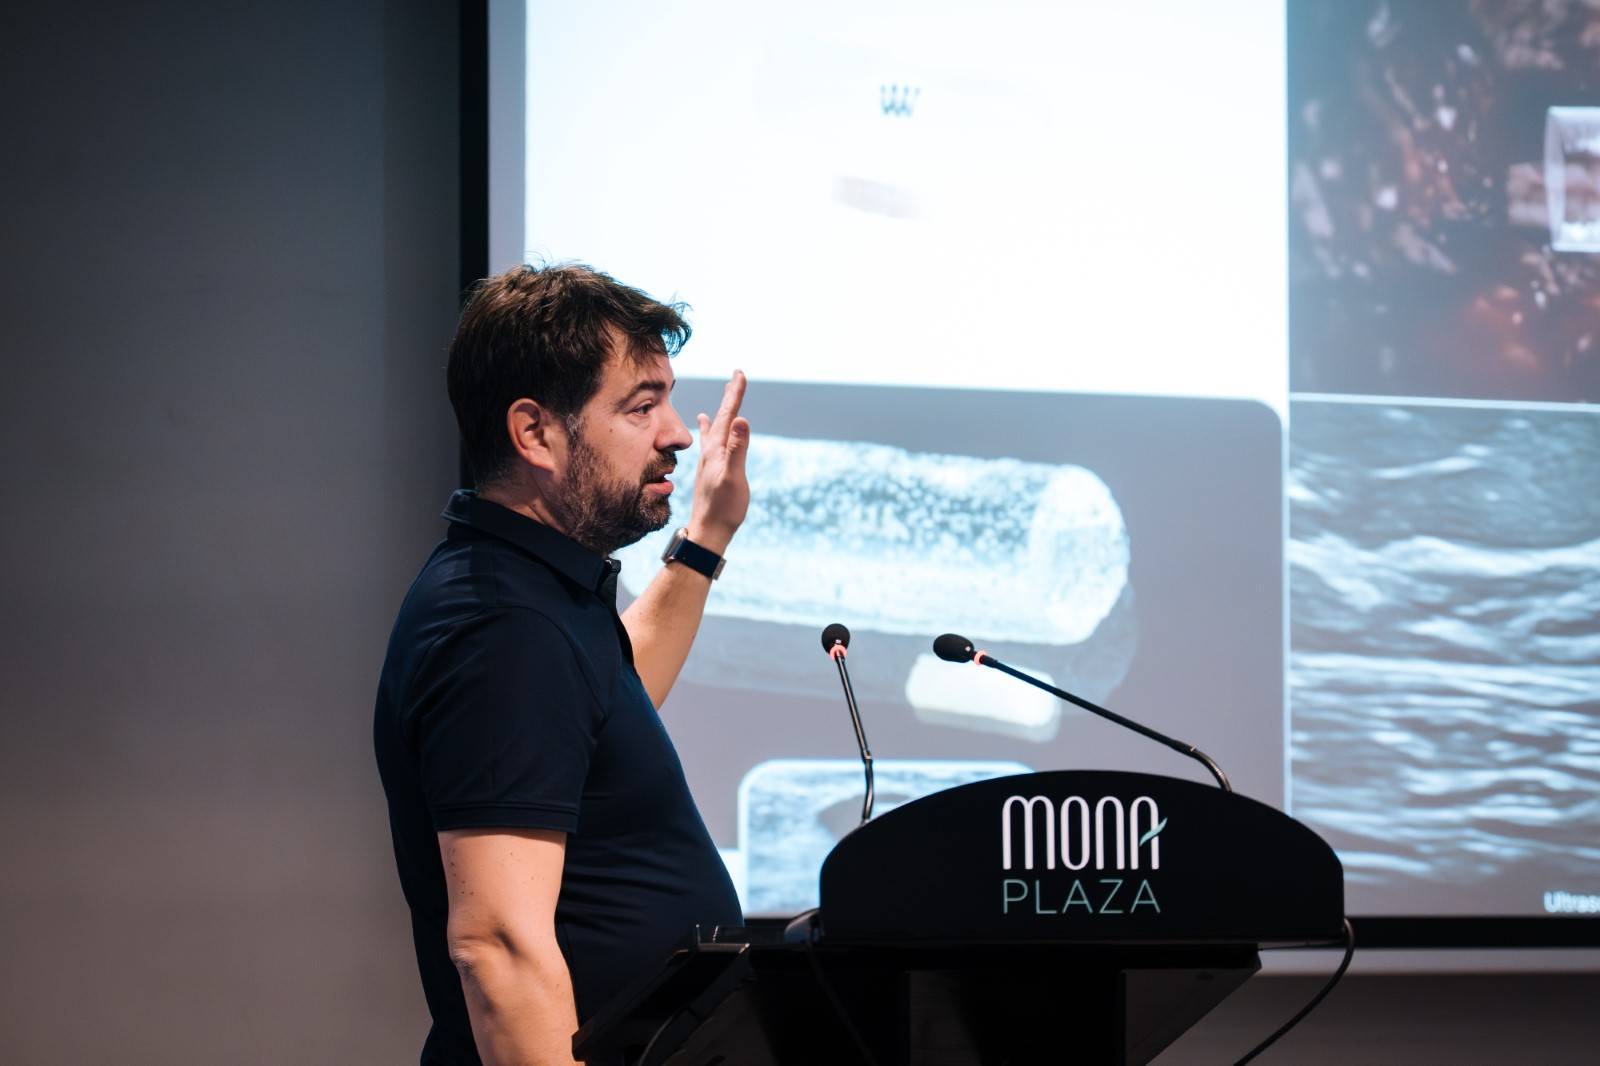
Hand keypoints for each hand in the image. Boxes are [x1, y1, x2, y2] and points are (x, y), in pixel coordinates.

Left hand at [687, 370, 749, 554]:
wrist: (707, 531)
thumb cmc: (722, 507)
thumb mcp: (733, 476)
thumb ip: (736, 448)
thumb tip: (740, 419)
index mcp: (716, 449)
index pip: (727, 414)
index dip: (735, 393)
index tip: (740, 372)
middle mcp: (710, 451)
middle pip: (721, 417)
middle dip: (730, 397)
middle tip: (735, 377)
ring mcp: (709, 460)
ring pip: (715, 428)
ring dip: (721, 412)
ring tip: (722, 399)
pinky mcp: (710, 470)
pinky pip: (710, 443)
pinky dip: (710, 432)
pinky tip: (705, 432)